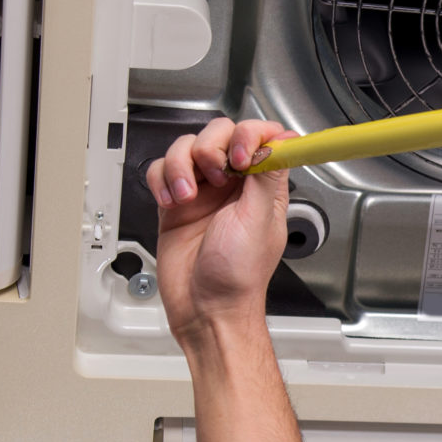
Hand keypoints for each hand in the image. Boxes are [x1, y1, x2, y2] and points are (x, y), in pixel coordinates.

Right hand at [148, 116, 296, 344]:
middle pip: (219, 133)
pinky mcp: (175, 202)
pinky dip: (162, 180)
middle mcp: (233, 185)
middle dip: (211, 147)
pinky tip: (172, 202)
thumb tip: (279, 141)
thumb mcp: (260, 220)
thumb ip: (266, 176)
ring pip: (186, 147)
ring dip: (181, 166)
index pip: (262, 136)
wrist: (205, 308)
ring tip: (187, 196)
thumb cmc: (238, 277)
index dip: (249, 135)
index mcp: (263, 187)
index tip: (242, 157)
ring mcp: (202, 192)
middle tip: (213, 177)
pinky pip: (162, 170)